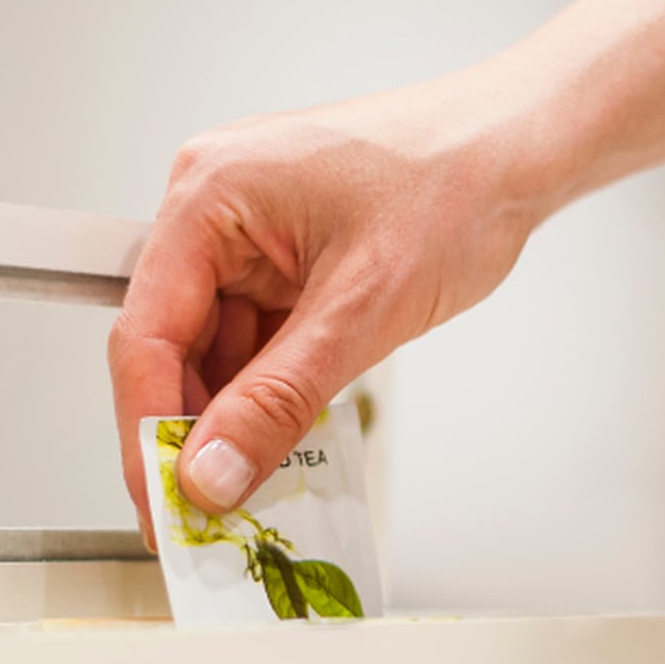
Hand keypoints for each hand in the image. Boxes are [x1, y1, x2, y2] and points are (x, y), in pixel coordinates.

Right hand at [109, 67, 563, 537]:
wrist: (518, 149)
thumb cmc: (454, 184)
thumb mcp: (362, 309)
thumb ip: (278, 398)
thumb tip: (213, 471)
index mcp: (209, 195)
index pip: (146, 333)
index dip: (146, 431)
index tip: (161, 504)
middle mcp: (215, 207)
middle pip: (172, 345)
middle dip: (190, 432)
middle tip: (202, 513)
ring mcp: (248, 231)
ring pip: (216, 350)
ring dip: (235, 416)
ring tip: (252, 483)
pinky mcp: (284, 254)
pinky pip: (256, 337)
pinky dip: (269, 389)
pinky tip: (284, 433)